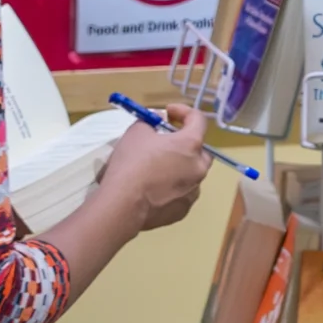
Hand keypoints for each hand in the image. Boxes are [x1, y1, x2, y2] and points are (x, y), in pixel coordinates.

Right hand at [98, 105, 213, 232]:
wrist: (123, 206)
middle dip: (185, 143)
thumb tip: (158, 119)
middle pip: (200, 150)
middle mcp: (199, 168)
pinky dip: (173, 188)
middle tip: (166, 143)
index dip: (183, 111)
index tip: (168, 112)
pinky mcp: (183, 210)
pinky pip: (182, 193)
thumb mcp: (136, 133)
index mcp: (191, 145)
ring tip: (158, 169)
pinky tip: (155, 190)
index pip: (199, 120)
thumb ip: (150, 121)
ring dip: (180, 167)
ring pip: (192, 174)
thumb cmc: (131, 164)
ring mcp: (193, 191)